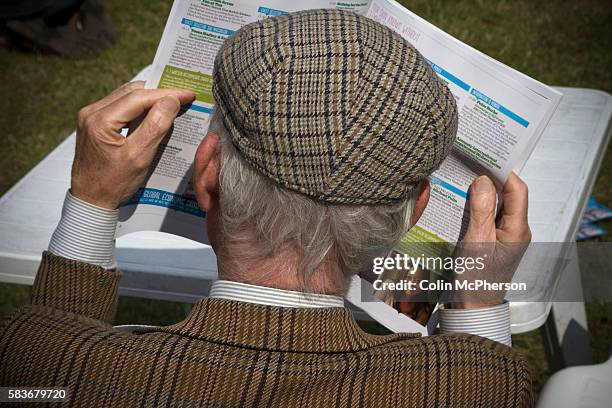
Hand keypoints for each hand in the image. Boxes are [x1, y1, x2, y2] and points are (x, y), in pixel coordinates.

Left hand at [71, 81, 195, 208]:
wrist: (90, 200)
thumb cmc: (114, 184)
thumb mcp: (139, 157)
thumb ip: (155, 126)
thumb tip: (171, 101)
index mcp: (100, 120)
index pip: (139, 97)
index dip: (166, 93)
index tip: (189, 94)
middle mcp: (91, 112)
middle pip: (131, 92)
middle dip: (159, 92)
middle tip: (183, 96)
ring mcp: (90, 116)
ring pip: (125, 96)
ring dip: (149, 97)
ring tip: (172, 101)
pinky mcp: (93, 122)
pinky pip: (119, 105)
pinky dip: (139, 106)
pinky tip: (154, 111)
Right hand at [450, 173, 530, 307]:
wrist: (470, 306)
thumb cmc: (476, 279)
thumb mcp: (476, 242)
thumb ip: (481, 210)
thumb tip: (483, 180)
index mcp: (518, 229)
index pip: (518, 191)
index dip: (503, 172)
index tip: (485, 159)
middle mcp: (514, 229)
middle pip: (507, 194)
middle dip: (488, 179)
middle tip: (469, 164)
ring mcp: (502, 233)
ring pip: (494, 203)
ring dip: (478, 192)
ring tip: (460, 179)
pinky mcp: (490, 237)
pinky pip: (485, 214)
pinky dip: (473, 205)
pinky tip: (459, 200)